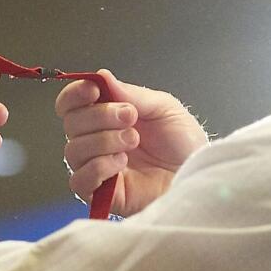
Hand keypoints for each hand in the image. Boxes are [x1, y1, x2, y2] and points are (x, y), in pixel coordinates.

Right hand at [56, 70, 208, 216]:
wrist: (199, 176)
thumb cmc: (184, 146)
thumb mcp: (164, 108)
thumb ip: (132, 94)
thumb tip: (101, 76)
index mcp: (106, 118)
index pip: (71, 105)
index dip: (75, 94)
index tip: (94, 90)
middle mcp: (96, 142)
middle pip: (71, 124)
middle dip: (100, 115)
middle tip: (131, 117)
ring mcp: (96, 168)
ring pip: (73, 151)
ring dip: (104, 141)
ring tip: (133, 141)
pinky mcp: (100, 194)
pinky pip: (79, 180)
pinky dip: (99, 167)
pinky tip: (123, 164)